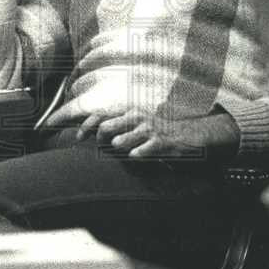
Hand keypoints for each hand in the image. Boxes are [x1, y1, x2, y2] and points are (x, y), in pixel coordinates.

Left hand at [73, 111, 233, 158]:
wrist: (190, 134)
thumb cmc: (160, 132)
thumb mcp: (138, 126)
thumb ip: (118, 129)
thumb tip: (95, 136)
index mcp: (129, 112)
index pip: (101, 115)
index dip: (86, 126)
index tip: (77, 138)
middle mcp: (136, 117)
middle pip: (105, 127)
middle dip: (98, 141)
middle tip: (99, 149)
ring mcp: (149, 129)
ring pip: (121, 139)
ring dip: (116, 147)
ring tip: (119, 150)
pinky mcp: (161, 141)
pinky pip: (143, 149)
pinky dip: (136, 153)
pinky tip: (134, 156)